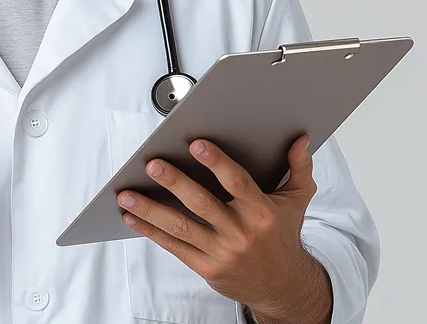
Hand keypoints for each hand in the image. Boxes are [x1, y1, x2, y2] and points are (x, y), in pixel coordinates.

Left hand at [116, 135, 331, 323]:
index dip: (217, 163)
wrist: (283, 287)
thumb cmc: (283, 236)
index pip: (237, 183)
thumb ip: (299, 168)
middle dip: (175, 182)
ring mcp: (223, 252)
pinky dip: (150, 231)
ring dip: (151, 210)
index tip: (196, 144)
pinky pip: (175, 247)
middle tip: (153, 165)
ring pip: (181, 227)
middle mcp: (241, 233)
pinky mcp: (208, 267)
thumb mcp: (297, 201)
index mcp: (262, 212)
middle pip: (202, 204)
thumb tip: (299, 140)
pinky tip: (132, 217)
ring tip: (126, 195)